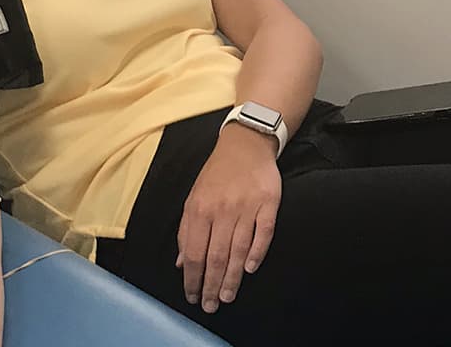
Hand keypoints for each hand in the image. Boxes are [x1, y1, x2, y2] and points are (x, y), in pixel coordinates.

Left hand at [176, 124, 280, 313]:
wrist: (245, 145)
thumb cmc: (216, 174)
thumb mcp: (193, 198)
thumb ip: (186, 231)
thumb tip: (182, 263)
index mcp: (200, 209)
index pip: (194, 253)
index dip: (193, 279)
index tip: (193, 296)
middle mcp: (222, 209)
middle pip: (216, 256)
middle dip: (211, 285)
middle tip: (211, 305)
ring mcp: (247, 207)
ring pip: (238, 250)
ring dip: (232, 277)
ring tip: (227, 296)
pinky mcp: (269, 203)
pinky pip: (263, 233)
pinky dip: (257, 253)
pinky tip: (250, 269)